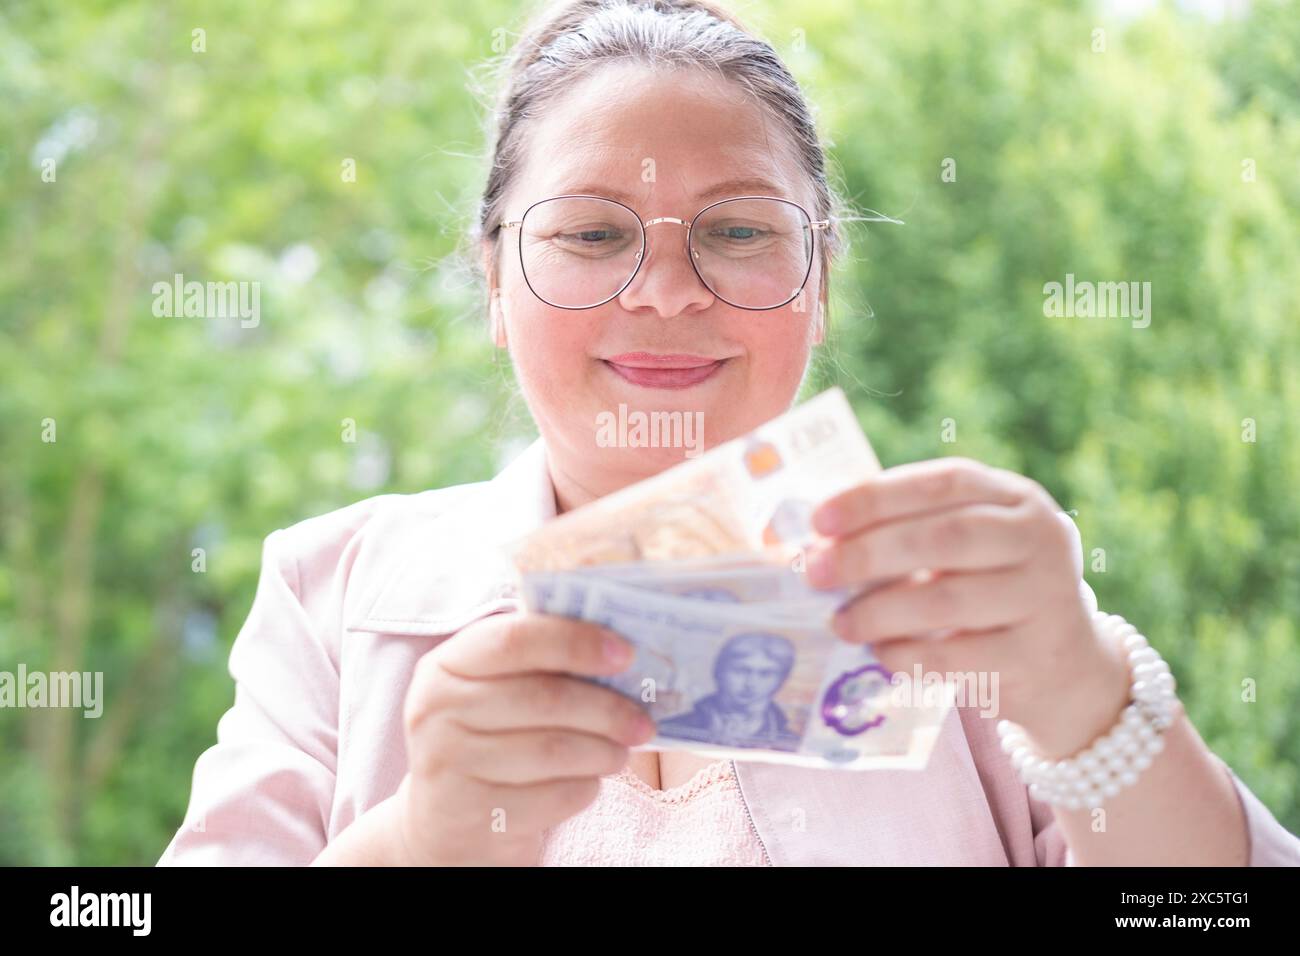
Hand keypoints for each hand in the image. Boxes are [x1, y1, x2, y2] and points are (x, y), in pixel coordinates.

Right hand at [395, 612, 654, 864]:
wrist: (445, 822)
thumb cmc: (488, 739)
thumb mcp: (492, 691)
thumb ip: (538, 664)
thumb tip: (621, 652)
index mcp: (446, 665)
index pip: (515, 639)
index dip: (576, 642)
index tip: (625, 654)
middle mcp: (437, 711)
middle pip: (544, 698)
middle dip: (606, 709)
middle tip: (643, 721)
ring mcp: (449, 766)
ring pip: (554, 750)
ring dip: (604, 750)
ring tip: (621, 750)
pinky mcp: (473, 816)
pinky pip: (554, 796)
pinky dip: (586, 787)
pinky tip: (590, 781)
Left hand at [805, 456, 1129, 757]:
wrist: (1067, 668)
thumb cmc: (991, 592)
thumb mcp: (969, 547)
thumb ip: (909, 530)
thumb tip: (818, 536)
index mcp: (1016, 498)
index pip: (943, 483)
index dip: (876, 496)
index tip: (819, 518)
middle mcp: (1041, 539)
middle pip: (945, 537)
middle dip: (868, 553)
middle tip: (815, 572)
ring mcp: (1045, 599)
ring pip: (946, 600)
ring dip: (879, 612)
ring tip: (839, 622)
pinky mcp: (1035, 658)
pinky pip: (955, 656)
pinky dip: (907, 654)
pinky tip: (879, 653)